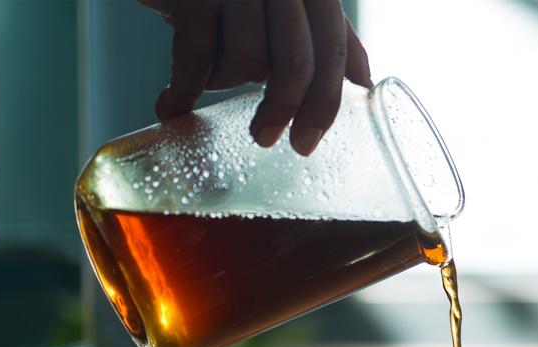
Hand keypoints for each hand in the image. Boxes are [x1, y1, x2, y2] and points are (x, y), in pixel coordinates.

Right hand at [140, 0, 373, 155]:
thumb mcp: (294, 5)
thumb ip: (331, 36)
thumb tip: (364, 83)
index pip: (332, 51)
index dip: (323, 103)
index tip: (306, 142)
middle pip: (295, 63)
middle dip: (281, 109)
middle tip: (263, 137)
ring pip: (246, 60)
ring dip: (224, 81)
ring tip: (211, 76)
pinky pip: (194, 56)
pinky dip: (183, 89)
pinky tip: (173, 106)